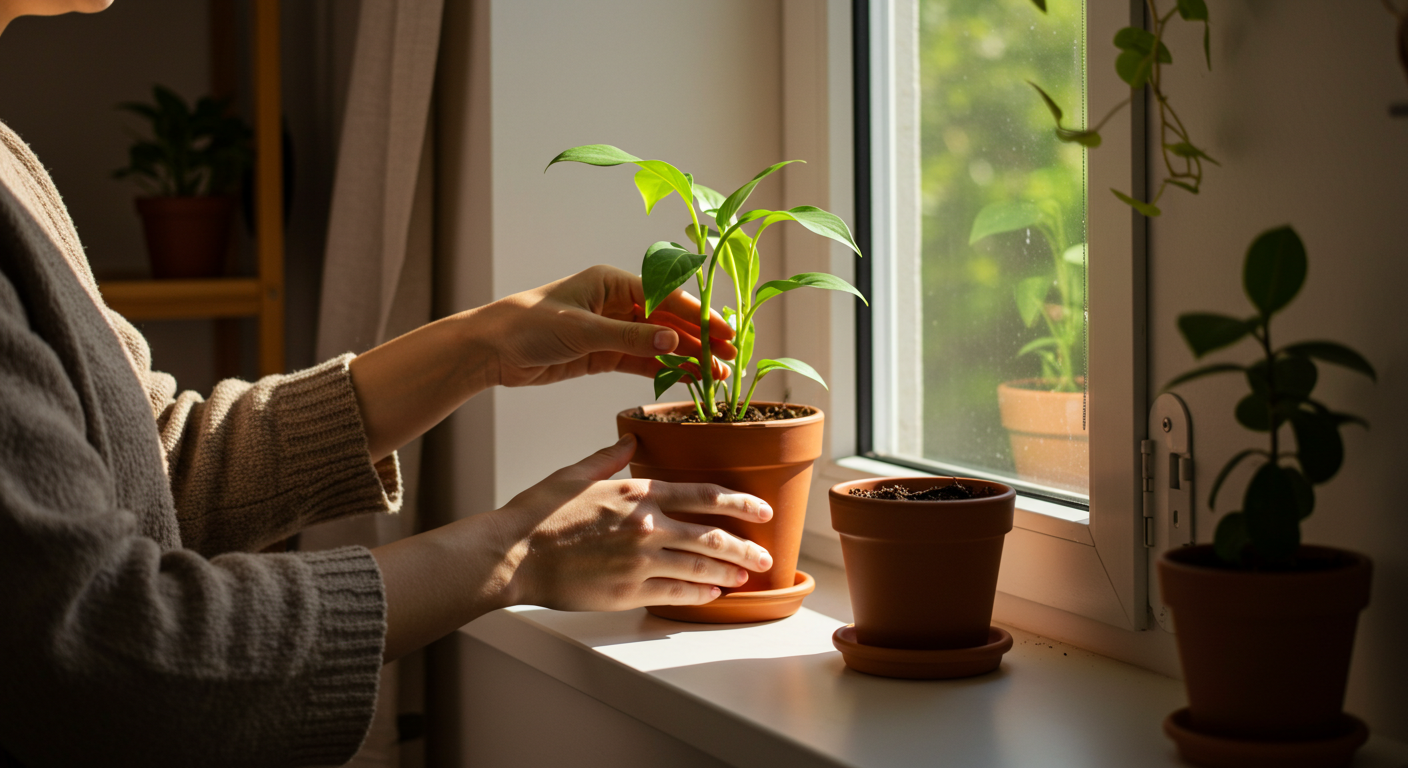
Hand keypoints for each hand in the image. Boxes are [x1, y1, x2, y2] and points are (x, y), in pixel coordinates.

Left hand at [479, 264, 736, 387]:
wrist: (491, 349)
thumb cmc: (529, 324)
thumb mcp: (583, 330)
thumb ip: (630, 338)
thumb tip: (674, 343)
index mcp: (613, 283)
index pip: (667, 297)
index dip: (698, 316)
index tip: (724, 333)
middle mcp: (616, 303)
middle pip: (668, 321)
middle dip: (699, 339)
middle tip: (729, 359)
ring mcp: (611, 329)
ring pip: (658, 343)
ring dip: (685, 358)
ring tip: (715, 375)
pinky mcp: (602, 355)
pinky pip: (641, 361)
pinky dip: (663, 370)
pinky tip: (685, 380)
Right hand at [490, 434, 773, 610]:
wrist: (513, 554)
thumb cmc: (539, 513)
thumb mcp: (575, 473)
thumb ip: (609, 457)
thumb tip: (630, 439)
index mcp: (637, 492)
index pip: (704, 494)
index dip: (740, 503)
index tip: (761, 510)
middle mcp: (647, 526)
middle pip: (712, 536)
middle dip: (746, 545)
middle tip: (765, 552)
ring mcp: (640, 561)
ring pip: (701, 567)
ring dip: (729, 572)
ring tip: (746, 575)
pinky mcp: (629, 591)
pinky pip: (677, 593)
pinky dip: (700, 594)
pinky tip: (713, 595)